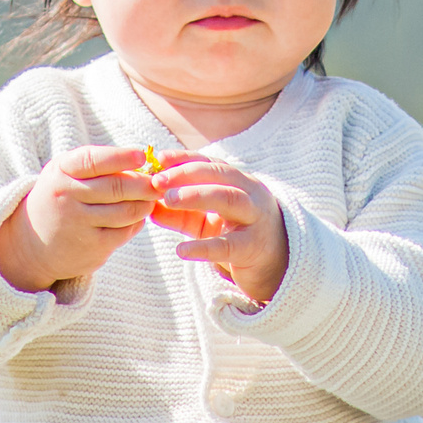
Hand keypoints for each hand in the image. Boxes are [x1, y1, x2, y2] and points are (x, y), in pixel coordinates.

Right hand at [0, 145, 155, 293]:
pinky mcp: (92, 247)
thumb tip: (143, 164)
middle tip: (160, 181)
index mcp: (60, 172)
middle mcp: (67, 197)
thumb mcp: (64, 172)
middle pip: (117, 187)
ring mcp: (78, 224)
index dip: (122, 157)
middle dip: (145, 183)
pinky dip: (138, 222)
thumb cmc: (60, 197)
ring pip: (127, 211)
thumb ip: (96, 164)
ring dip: (146, 203)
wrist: (32, 243)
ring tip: (151, 198)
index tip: (143, 156)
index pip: (94, 160)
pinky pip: (126, 231)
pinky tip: (137, 216)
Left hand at [147, 151, 288, 304]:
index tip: (157, 158)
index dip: (183, 159)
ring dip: (197, 195)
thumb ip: (178, 213)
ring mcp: (255, 219)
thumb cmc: (236, 234)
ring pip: (229, 199)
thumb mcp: (204, 221)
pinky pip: (229, 245)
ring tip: (168, 199)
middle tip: (156, 181)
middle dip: (186, 174)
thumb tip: (147, 206)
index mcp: (238, 182)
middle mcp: (250, 193)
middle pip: (219, 175)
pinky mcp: (254, 247)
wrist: (275, 264)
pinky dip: (204, 247)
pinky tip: (181, 250)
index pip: (209, 163)